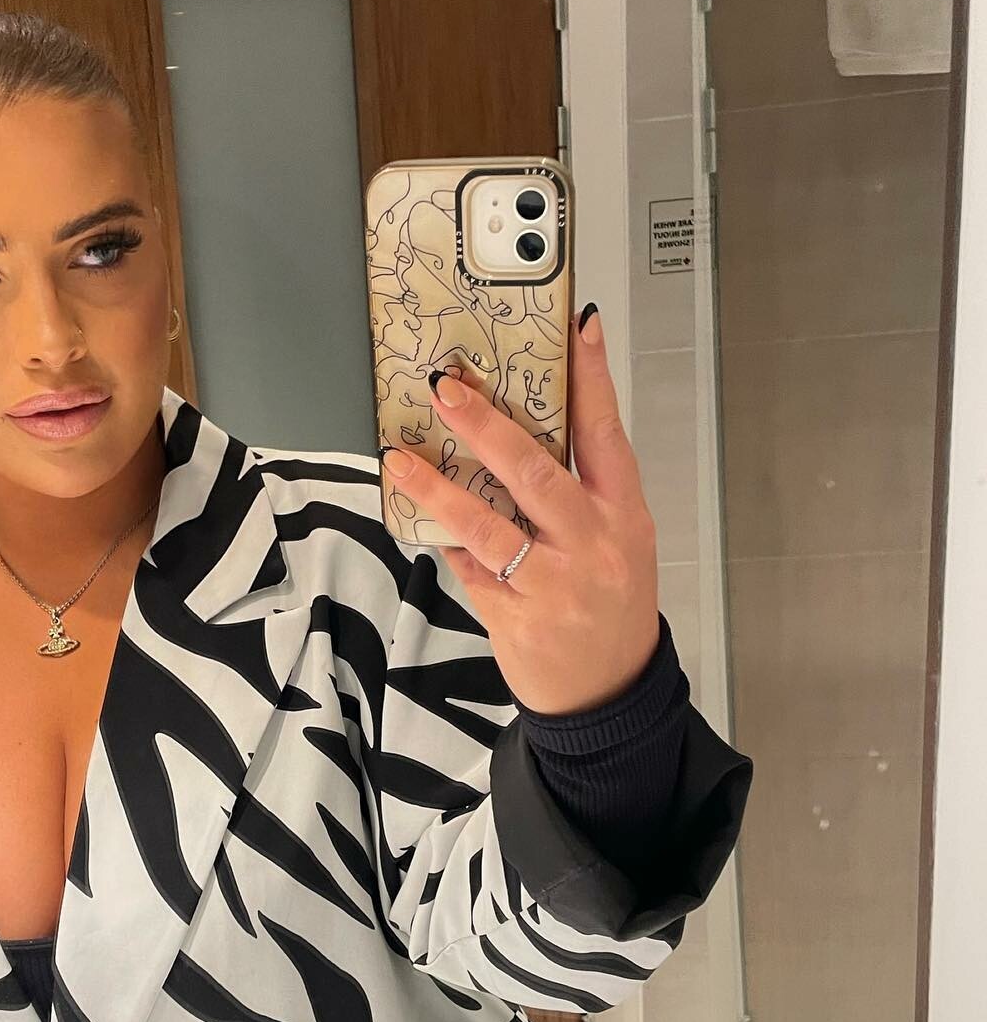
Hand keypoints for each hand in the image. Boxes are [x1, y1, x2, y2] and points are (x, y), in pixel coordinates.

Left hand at [380, 306, 660, 715]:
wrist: (609, 695)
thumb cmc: (610, 609)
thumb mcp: (619, 542)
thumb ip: (580, 493)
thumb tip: (519, 434)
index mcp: (622, 515)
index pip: (606, 433)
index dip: (592, 378)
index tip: (577, 326)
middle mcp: (591, 543)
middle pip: (535, 469)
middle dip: (485, 424)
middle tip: (446, 389)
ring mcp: (552, 582)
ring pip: (486, 522)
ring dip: (436, 486)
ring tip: (399, 457)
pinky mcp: (515, 616)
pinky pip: (468, 567)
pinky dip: (444, 541)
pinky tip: (418, 520)